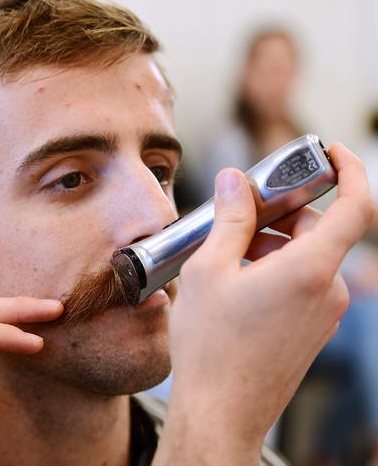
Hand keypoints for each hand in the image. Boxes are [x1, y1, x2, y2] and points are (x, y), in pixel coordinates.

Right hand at [155, 143, 374, 464]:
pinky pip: (303, 283)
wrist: (221, 412)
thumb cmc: (211, 347)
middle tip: (237, 215)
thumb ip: (228, 220)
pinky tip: (236, 283)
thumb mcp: (208, 271)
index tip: (329, 153)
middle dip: (280, 215)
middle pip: (318, 230)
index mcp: (310, 270)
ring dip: (272, 245)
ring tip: (225, 258)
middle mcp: (330, 291)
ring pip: (306, 258)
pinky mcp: (312, 330)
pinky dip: (276, 270)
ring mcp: (325, 314)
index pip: (356, 206)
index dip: (349, 170)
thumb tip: (232, 180)